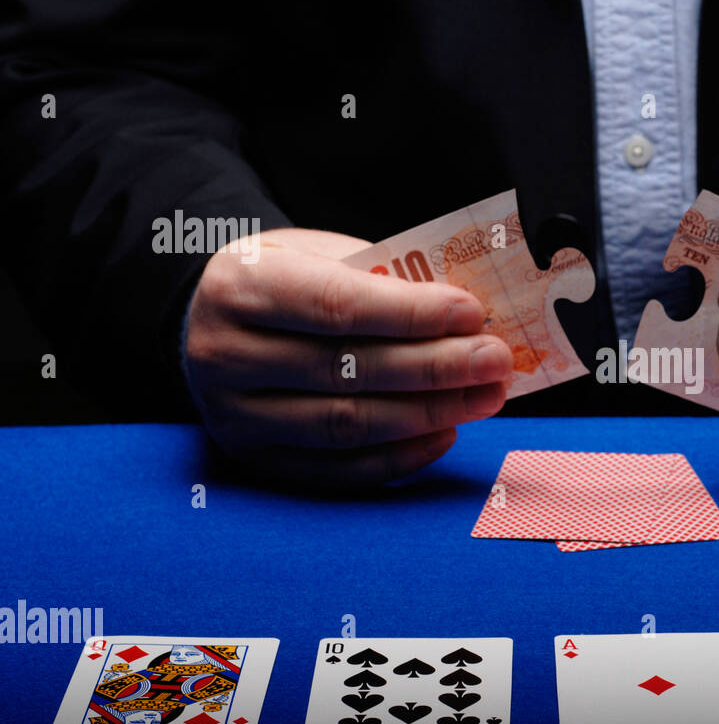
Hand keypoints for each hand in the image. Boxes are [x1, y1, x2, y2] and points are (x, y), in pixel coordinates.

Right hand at [184, 228, 512, 485]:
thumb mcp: (323, 253)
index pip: (337, 306)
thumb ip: (385, 281)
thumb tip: (470, 319)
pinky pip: (339, 470)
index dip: (411, 314)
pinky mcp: (255, 460)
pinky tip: (445, 433)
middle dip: (436, 368)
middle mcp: (223, 355)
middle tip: (495, 361)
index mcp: (240, 286)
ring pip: (347, 425)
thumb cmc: (291, 279)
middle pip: (347, 371)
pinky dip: (400, 457)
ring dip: (428, 414)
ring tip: (485, 396)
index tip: (473, 314)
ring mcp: (234, 415)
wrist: (218, 319)